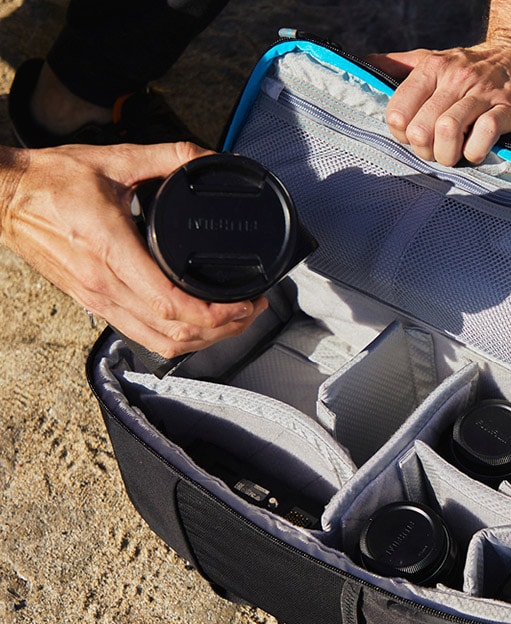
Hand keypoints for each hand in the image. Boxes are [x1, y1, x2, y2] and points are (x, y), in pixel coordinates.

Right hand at [0, 142, 266, 355]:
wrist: (1, 197)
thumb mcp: (112, 160)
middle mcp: (105, 286)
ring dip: (203, 341)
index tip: (244, 302)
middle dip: (223, 330)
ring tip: (231, 321)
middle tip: (249, 311)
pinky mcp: (95, 306)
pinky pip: (143, 337)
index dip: (217, 314)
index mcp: (112, 251)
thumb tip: (206, 157)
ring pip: (161, 343)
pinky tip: (196, 326)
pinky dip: (177, 339)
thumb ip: (165, 157)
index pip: (172, 303)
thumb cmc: (49, 181)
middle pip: (176, 333)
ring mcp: (99, 302)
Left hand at [368, 31, 510, 166]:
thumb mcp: (437, 60)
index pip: (397, 112)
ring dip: (447, 155)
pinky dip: (475, 152)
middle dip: (425, 151)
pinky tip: (477, 151)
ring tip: (456, 154)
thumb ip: (402, 66)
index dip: (403, 135)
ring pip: (447, 131)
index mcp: (432, 69)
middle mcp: (454, 79)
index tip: (418, 138)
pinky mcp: (508, 109)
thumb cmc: (478, 69)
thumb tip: (367, 63)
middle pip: (420, 128)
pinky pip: (484, 135)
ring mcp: (482, 94)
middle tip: (438, 151)